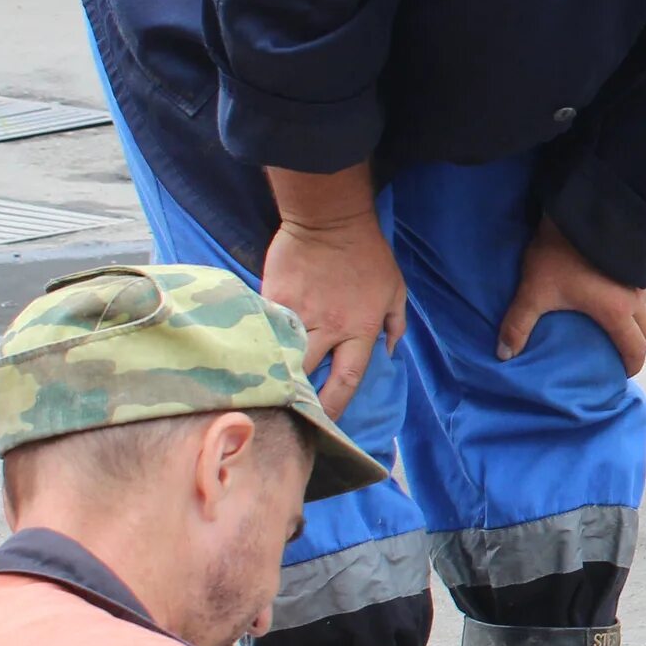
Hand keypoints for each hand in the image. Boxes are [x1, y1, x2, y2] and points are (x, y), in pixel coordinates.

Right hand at [262, 210, 405, 416]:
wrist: (329, 219)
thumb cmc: (368, 254)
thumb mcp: (395, 288)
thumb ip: (394, 324)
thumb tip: (390, 353)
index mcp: (359, 328)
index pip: (347, 379)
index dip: (335, 408)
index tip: (326, 427)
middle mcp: (327, 327)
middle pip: (306, 376)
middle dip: (297, 400)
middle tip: (287, 418)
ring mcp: (296, 314)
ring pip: (280, 357)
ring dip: (274, 377)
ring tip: (264, 397)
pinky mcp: (271, 299)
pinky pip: (265, 330)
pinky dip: (261, 345)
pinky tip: (251, 360)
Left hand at [497, 218, 645, 373]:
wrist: (586, 211)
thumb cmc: (562, 255)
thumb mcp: (535, 290)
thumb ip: (518, 324)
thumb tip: (504, 355)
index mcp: (616, 313)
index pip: (635, 350)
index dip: (631, 366)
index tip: (621, 373)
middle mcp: (636, 299)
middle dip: (637, 345)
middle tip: (618, 349)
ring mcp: (642, 279)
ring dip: (637, 319)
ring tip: (615, 320)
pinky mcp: (639, 260)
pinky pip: (644, 287)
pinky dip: (634, 297)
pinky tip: (615, 289)